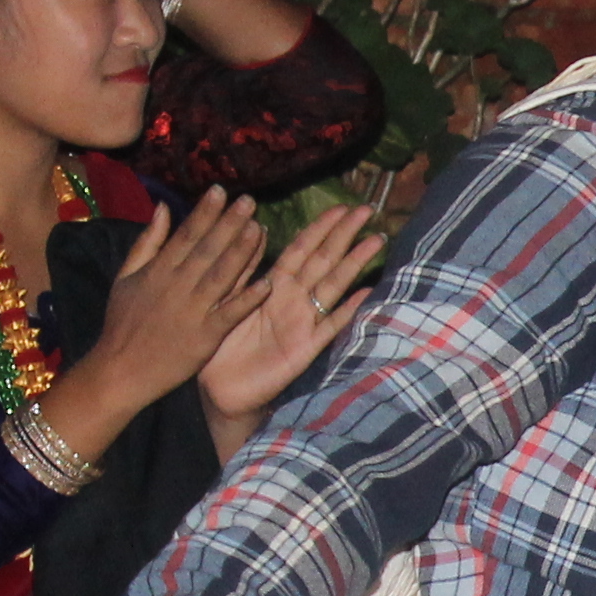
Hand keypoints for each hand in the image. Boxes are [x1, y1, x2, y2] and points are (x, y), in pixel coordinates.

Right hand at [85, 189, 274, 397]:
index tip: (222, 191)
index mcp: (157, 271)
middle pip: (207, 250)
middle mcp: (176, 286)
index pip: (186, 235)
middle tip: (250, 201)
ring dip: (243, 252)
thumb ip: (147, 243)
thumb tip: (164, 208)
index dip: (205, 212)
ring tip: (260, 228)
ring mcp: (192, 311)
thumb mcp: (125, 277)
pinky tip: (267, 282)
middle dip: (229, 224)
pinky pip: (230, 313)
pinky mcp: (206, 336)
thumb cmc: (123, 322)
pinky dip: (247, 298)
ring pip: (221, 276)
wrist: (120, 369)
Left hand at [196, 200, 386, 451]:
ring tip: (375, 241)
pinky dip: (348, 310)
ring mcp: (303, 323)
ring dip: (354, 264)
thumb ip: (243, 269)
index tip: (341, 206)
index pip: (301, 249)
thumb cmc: (220, 344)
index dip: (320, 228)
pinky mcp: (306, 348)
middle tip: (367, 211)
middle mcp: (293, 300)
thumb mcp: (225, 298)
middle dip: (344, 235)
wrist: (221, 389)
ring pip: (332, 286)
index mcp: (273, 286)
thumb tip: (255, 228)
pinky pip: (330, 326)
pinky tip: (368, 294)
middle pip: (323, 261)